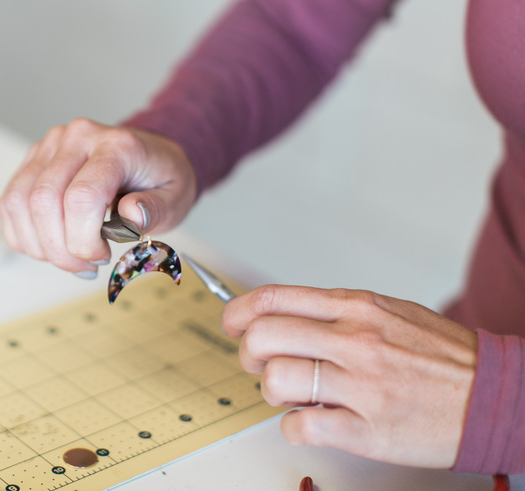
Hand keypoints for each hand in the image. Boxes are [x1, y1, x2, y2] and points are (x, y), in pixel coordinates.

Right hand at [0, 118, 196, 275]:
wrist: (147, 156)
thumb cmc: (158, 177)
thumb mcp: (176, 197)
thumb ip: (156, 209)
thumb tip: (133, 216)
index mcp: (115, 145)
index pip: (81, 196)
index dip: (83, 239)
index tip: (101, 257)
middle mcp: (77, 138)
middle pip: (43, 201)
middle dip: (59, 249)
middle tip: (84, 266)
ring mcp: (49, 147)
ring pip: (18, 203)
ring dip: (39, 245)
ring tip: (68, 258)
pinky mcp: (33, 161)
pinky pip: (9, 203)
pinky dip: (23, 235)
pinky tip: (49, 246)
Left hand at [222, 285, 476, 467]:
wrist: (495, 395)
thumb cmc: (440, 356)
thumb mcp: (387, 312)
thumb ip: (332, 312)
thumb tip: (276, 316)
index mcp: (356, 308)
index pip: (272, 299)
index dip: (238, 313)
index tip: (232, 326)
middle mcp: (355, 341)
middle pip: (263, 338)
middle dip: (248, 355)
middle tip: (262, 366)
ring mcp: (361, 386)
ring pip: (275, 381)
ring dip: (272, 393)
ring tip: (294, 396)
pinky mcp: (367, 430)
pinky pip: (300, 426)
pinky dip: (294, 427)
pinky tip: (312, 422)